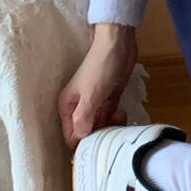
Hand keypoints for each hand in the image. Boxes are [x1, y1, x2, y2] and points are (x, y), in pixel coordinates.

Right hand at [57, 25, 137, 150]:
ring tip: (119, 117)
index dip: (83, 144)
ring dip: (110, 127)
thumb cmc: (101, 67)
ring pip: (100, 126)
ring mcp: (96, 104)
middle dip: (100, 135)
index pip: (71, 136)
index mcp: (68, 107)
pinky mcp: (110, 99)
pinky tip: (123, 113)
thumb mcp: (91, 94)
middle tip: (113, 129)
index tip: (98, 145)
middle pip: (87, 133)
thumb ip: (84, 118)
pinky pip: (111, 117)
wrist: (119, 45)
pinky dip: (116, 119)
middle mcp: (79, 108)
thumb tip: (80, 138)